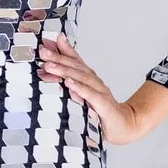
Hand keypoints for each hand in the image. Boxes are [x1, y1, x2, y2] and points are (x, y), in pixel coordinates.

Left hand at [38, 35, 167, 144]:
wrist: (124, 125)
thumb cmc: (101, 111)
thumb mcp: (84, 97)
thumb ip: (71, 85)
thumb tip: (53, 77)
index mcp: (88, 79)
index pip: (75, 61)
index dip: (62, 50)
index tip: (46, 42)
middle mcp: (94, 81)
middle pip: (75, 67)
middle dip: (58, 58)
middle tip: (43, 52)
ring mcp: (100, 92)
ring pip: (81, 78)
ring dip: (64, 70)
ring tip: (49, 66)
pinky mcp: (104, 105)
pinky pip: (91, 95)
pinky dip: (79, 88)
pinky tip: (69, 83)